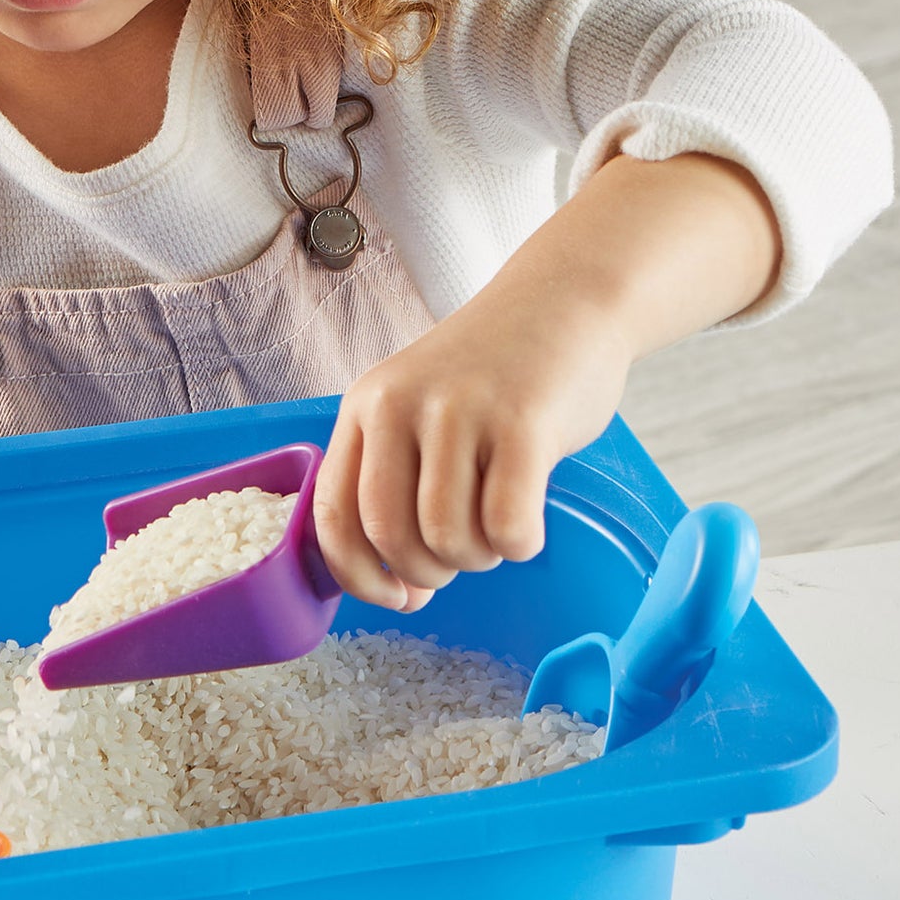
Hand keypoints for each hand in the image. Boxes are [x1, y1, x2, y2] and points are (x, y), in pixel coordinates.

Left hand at [314, 152, 781, 612]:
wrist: (567, 302)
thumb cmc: (494, 377)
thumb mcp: (418, 409)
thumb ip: (393, 482)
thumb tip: (395, 588)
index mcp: (365, 407)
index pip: (333, 515)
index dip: (358, 576)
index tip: (395, 597)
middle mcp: (401, 404)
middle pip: (389, 535)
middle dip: (426, 573)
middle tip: (460, 557)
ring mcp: (461, 410)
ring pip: (448, 537)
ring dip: (478, 557)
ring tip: (496, 527)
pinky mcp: (523, 422)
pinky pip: (507, 526)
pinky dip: (520, 545)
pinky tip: (529, 520)